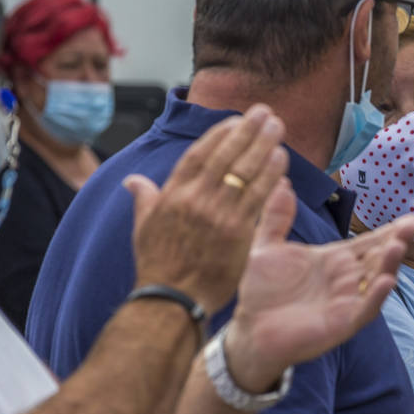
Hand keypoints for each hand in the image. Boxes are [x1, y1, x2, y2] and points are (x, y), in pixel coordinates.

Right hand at [124, 105, 286, 312]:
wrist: (172, 300)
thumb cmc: (158, 266)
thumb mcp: (143, 228)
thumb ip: (144, 198)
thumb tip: (132, 181)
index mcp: (172, 194)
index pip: (199, 154)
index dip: (219, 134)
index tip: (236, 120)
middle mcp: (195, 199)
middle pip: (226, 155)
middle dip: (246, 130)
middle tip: (264, 112)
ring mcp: (217, 214)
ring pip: (245, 171)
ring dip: (264, 145)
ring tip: (278, 127)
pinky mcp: (237, 231)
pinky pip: (257, 195)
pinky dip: (270, 175)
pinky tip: (281, 159)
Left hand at [223, 206, 413, 391]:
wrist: (249, 329)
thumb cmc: (261, 292)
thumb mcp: (266, 248)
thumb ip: (276, 218)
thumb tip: (282, 183)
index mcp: (334, 260)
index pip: (368, 242)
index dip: (389, 230)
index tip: (412, 217)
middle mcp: (346, 279)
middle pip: (379, 258)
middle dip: (396, 242)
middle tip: (412, 225)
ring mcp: (347, 302)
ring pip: (376, 281)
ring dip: (389, 265)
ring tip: (397, 247)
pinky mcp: (342, 323)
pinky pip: (365, 309)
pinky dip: (377, 296)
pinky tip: (386, 281)